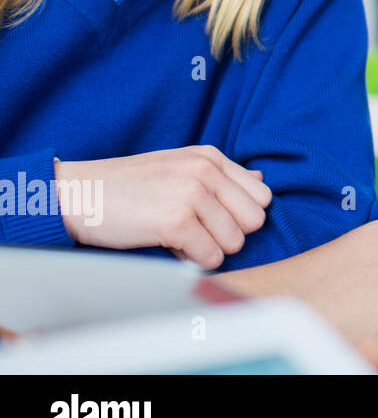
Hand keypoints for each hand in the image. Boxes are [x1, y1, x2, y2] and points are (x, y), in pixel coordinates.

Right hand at [54, 145, 271, 269]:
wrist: (75, 195)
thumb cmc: (127, 187)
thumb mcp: (179, 167)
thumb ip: (222, 176)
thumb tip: (261, 180)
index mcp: (210, 157)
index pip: (261, 196)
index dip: (239, 216)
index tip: (211, 218)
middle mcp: (206, 170)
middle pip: (254, 221)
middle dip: (229, 235)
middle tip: (195, 231)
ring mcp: (192, 193)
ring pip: (235, 242)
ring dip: (208, 249)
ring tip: (176, 236)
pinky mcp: (177, 220)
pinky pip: (211, 257)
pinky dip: (192, 261)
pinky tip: (168, 246)